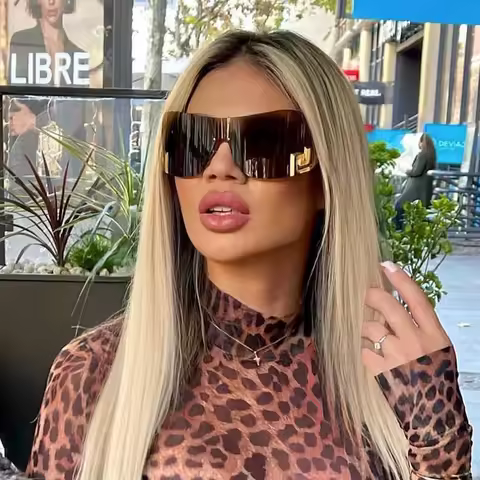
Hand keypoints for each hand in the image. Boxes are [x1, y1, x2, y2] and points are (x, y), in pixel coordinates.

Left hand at [8, 99, 35, 135]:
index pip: (9, 115)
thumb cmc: (30, 115)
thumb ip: (19, 104)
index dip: (9, 115)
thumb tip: (15, 101)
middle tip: (11, 122)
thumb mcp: (25, 108)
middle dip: (9, 121)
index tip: (11, 116)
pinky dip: (12, 132)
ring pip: (9, 127)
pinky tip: (12, 132)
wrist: (36, 122)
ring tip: (11, 127)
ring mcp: (16, 126)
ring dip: (10, 127)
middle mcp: (14, 120)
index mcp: (14, 114)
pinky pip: (13, 133)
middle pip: (8, 121)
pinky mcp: (19, 131)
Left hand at [362, 261, 450, 375]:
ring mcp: (396, 356)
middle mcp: (416, 341)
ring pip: (370, 326)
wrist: (433, 413)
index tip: (386, 265)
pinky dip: (363, 347)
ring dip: (366, 327)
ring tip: (371, 335)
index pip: (416, 298)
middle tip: (366, 294)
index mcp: (435, 334)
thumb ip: (421, 326)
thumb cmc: (436, 376)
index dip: (400, 279)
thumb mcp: (439, 348)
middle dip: (372, 295)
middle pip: (388, 305)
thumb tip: (395, 304)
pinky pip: (363, 347)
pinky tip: (370, 353)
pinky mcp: (380, 369)